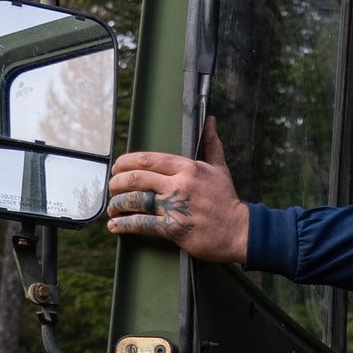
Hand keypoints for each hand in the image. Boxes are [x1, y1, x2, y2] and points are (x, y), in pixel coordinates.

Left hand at [107, 117, 248, 261]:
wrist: (240, 231)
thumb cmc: (227, 201)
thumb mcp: (219, 169)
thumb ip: (211, 145)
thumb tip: (210, 120)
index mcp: (187, 167)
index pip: (147, 159)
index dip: (125, 163)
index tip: (117, 168)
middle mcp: (180, 184)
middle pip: (135, 178)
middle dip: (116, 183)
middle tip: (111, 188)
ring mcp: (176, 206)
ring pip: (135, 200)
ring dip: (117, 204)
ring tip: (112, 207)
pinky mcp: (175, 228)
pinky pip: (142, 223)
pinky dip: (124, 225)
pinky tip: (114, 226)